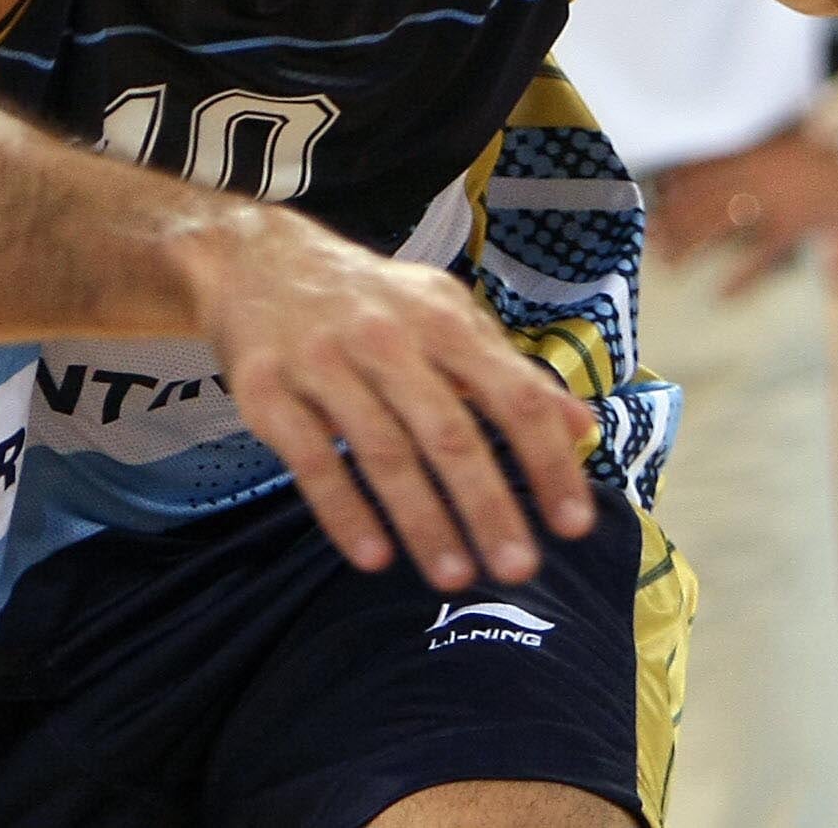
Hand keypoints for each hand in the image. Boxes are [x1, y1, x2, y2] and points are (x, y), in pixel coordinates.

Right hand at [184, 203, 600, 592]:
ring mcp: (322, 362)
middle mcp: (385, 337)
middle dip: (489, 506)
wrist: (254, 260)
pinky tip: (374, 558)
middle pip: (449, 432)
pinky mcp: (265, 391)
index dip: (548, 461)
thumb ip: (509, 371)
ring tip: (454, 578)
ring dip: (424, 522)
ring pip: (383, 452)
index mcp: (441, 319)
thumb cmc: (370, 300)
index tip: (573, 524)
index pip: (512, 395)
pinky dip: (345, 513)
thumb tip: (582, 426)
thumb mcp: (445, 315)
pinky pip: (312, 462)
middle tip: (520, 570)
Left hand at [648, 125, 837, 289]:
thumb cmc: (834, 148)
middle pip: (699, 198)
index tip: (650, 200)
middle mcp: (755, 174)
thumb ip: (756, 148)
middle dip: (672, 218)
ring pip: (719, 224)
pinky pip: (760, 256)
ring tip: (669, 261)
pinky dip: (739, 278)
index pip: (698, 167)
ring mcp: (774, 202)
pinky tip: (719, 295)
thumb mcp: (787, 138)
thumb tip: (727, 164)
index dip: (672, 185)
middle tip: (649, 239)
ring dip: (690, 243)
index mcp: (751, 150)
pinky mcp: (796, 227)